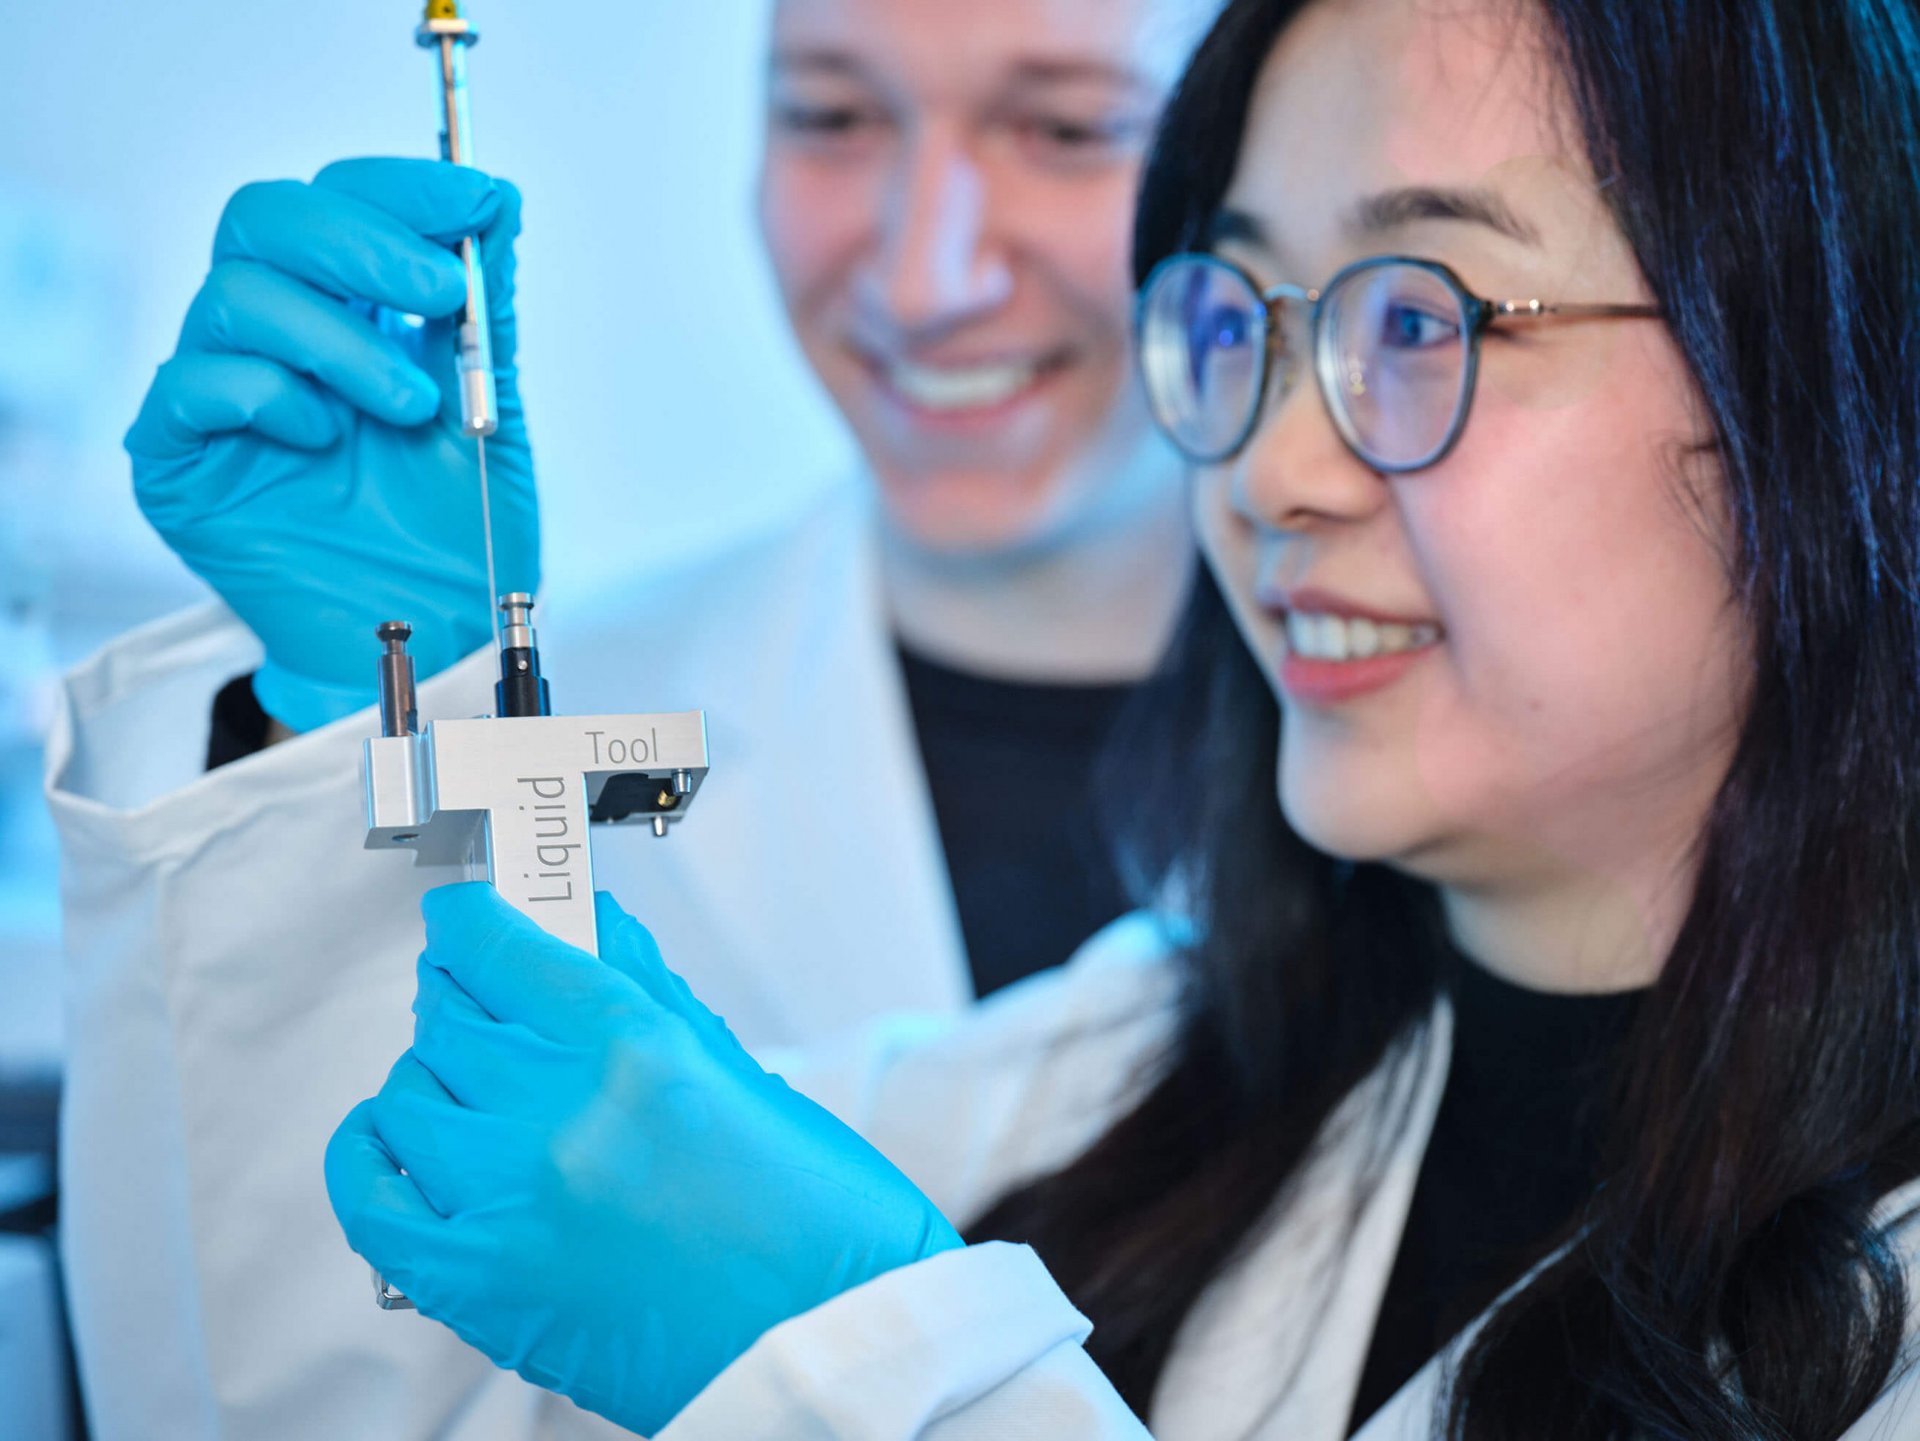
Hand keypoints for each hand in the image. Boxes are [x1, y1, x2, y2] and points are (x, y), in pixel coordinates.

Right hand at [127, 158, 537, 731]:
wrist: (432, 644)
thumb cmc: (460, 537)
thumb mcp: (494, 414)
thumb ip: (485, 314)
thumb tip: (496, 199)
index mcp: (349, 314)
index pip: (342, 203)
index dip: (403, 189)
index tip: (479, 201)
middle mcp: (276, 339)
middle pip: (265, 218)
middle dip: (359, 241)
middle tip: (436, 293)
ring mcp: (221, 396)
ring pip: (235, 295)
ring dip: (338, 340)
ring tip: (411, 409)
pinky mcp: (178, 460)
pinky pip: (190, 386)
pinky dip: (268, 396)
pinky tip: (323, 444)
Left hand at [325, 884, 962, 1435]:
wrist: (822, 1352)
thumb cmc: (816, 1227)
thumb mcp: (744, 1078)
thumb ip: (650, 992)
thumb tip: (593, 927)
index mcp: (634, 1050)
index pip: (501, 948)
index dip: (471, 921)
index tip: (465, 918)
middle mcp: (558, 1115)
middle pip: (448, 1016)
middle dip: (460, 995)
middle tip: (481, 997)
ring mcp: (507, 1201)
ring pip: (405, 1098)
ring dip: (430, 1078)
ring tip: (469, 1086)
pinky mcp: (478, 1283)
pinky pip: (371, 1203)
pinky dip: (369, 1159)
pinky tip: (392, 1140)